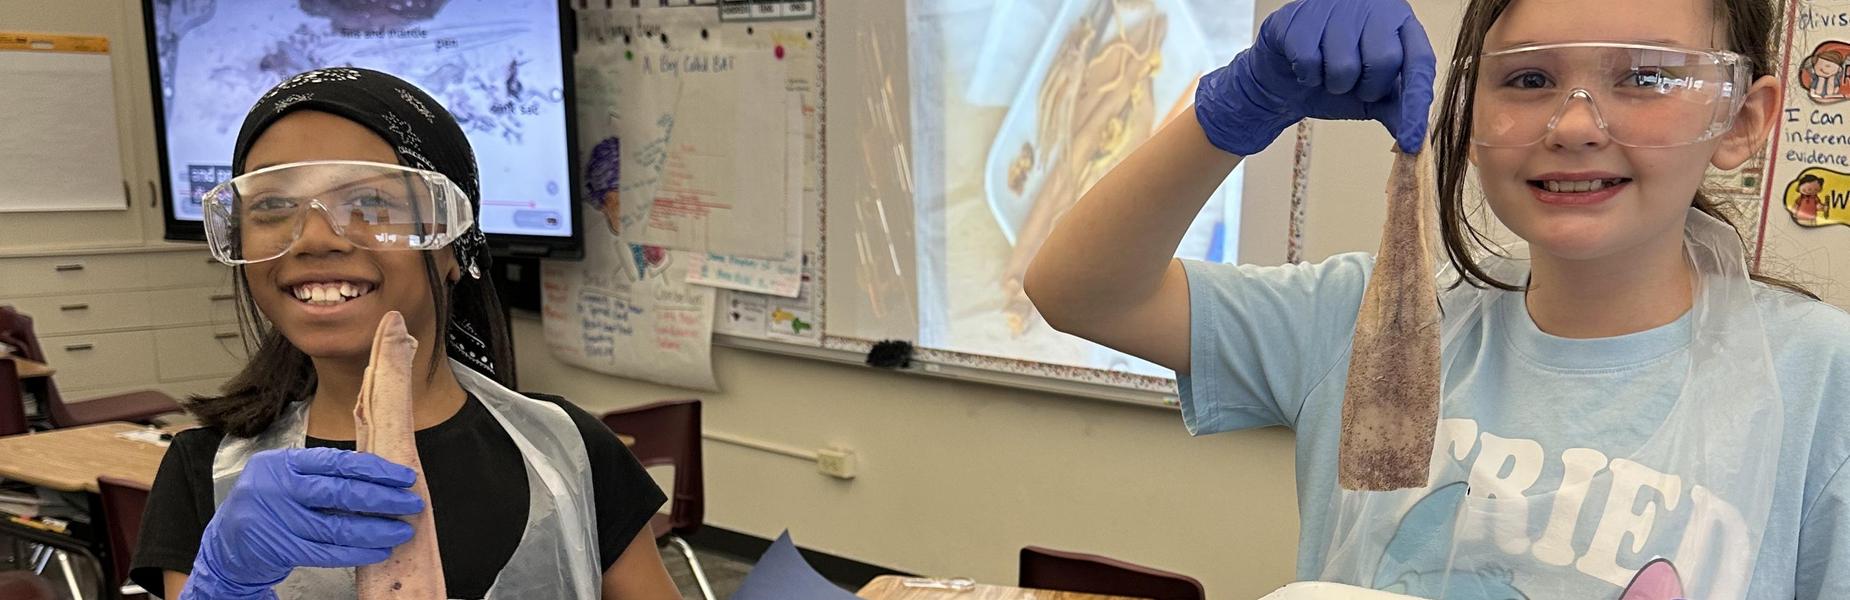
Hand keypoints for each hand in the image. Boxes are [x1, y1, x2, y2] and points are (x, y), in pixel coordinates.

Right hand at [183, 448, 423, 599]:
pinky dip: (357, 552)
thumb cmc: (268, 505)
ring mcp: (276, 519)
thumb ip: (324, 473)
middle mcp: (278, 487)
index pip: (338, 462)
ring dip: (376, 530)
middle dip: (383, 499)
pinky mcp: (278, 549)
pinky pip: (327, 552)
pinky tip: (378, 551)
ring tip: (401, 531)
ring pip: (337, 526)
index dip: (376, 470)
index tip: (405, 477)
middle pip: (341, 493)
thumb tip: (379, 475)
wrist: (226, 545)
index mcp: (284, 462)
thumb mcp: (288, 477)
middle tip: (412, 504)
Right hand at [1195, 0, 1436, 154]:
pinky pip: (1308, 59)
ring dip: (1332, 84)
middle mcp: (1372, 7)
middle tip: (1352, 85)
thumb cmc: (1333, 81)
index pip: (1419, 60)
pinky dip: (1307, 76)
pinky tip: (1304, 68)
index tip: (1411, 140)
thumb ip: (1398, 111)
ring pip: (1343, 64)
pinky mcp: (1300, 17)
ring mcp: (1335, 7)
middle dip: (1366, 88)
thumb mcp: (1372, 99)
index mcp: (1399, 23)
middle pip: (1384, 59)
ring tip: (1325, 74)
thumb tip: (1417, 140)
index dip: (1416, 103)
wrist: (1284, 80)